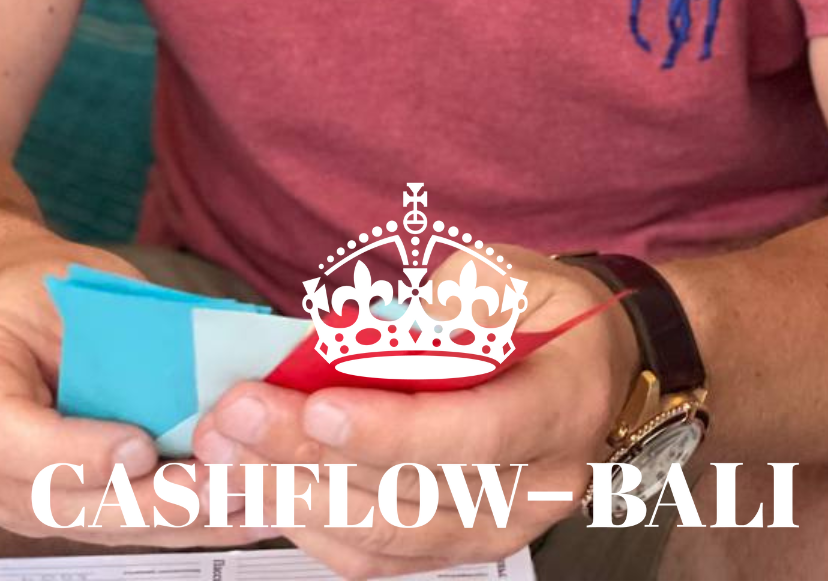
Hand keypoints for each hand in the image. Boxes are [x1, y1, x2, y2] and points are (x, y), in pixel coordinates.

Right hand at [0, 238, 266, 547]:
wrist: (10, 311)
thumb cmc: (43, 288)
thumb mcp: (72, 282)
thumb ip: (120, 334)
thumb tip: (204, 369)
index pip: (0, 433)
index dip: (72, 450)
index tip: (140, 445)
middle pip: (49, 498)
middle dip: (142, 499)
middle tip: (212, 487)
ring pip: (87, 523)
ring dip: (169, 519)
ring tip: (241, 505)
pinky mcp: (41, 512)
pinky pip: (108, 525)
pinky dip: (173, 523)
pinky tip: (232, 515)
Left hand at [192, 243, 639, 578]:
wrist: (600, 363)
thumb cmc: (550, 307)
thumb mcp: (511, 276)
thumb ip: (448, 306)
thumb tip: (364, 341)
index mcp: (561, 408)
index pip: (473, 435)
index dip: (392, 427)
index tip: (315, 406)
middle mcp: (538, 489)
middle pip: (414, 493)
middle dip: (310, 457)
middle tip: (235, 418)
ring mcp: (501, 531)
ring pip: (388, 539)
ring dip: (296, 498)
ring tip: (227, 456)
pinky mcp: (462, 548)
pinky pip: (382, 558)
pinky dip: (314, 528)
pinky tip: (261, 491)